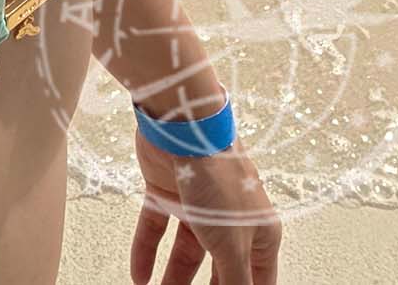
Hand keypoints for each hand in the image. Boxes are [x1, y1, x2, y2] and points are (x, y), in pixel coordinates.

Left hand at [130, 127, 282, 284]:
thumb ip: (235, 283)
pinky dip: (146, 252)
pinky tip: (139, 275)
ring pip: (185, 250)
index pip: (256, 279)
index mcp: (258, 232)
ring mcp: (197, 204)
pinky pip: (155, 229)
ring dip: (172, 278)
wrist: (184, 128)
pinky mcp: (167, 191)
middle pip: (219, 267)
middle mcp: (230, 218)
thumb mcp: (233, 246)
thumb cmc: (220, 179)